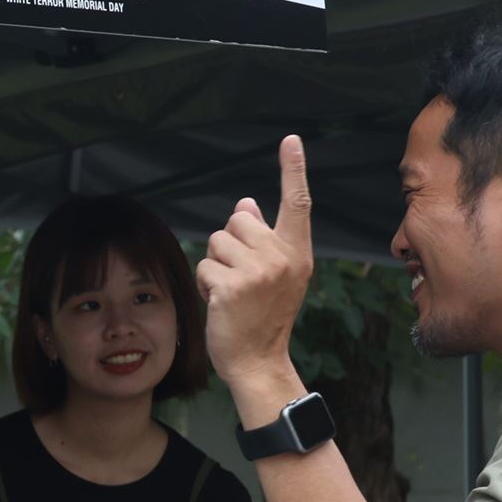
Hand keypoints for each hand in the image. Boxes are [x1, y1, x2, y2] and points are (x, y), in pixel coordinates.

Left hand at [195, 134, 313, 403]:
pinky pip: (204, 265)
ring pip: (216, 241)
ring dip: (215, 265)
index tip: (290, 141)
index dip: (292, 170)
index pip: (297, 203)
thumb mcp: (274, 274)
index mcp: (297, 252)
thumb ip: (263, 237)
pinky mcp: (232, 286)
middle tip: (241, 277)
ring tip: (231, 291)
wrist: (258, 360)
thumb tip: (247, 203)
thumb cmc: (264, 315)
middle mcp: (282, 258)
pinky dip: (205, 283)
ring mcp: (258, 272)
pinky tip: (220, 303)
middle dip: (230, 244)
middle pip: (238, 220)